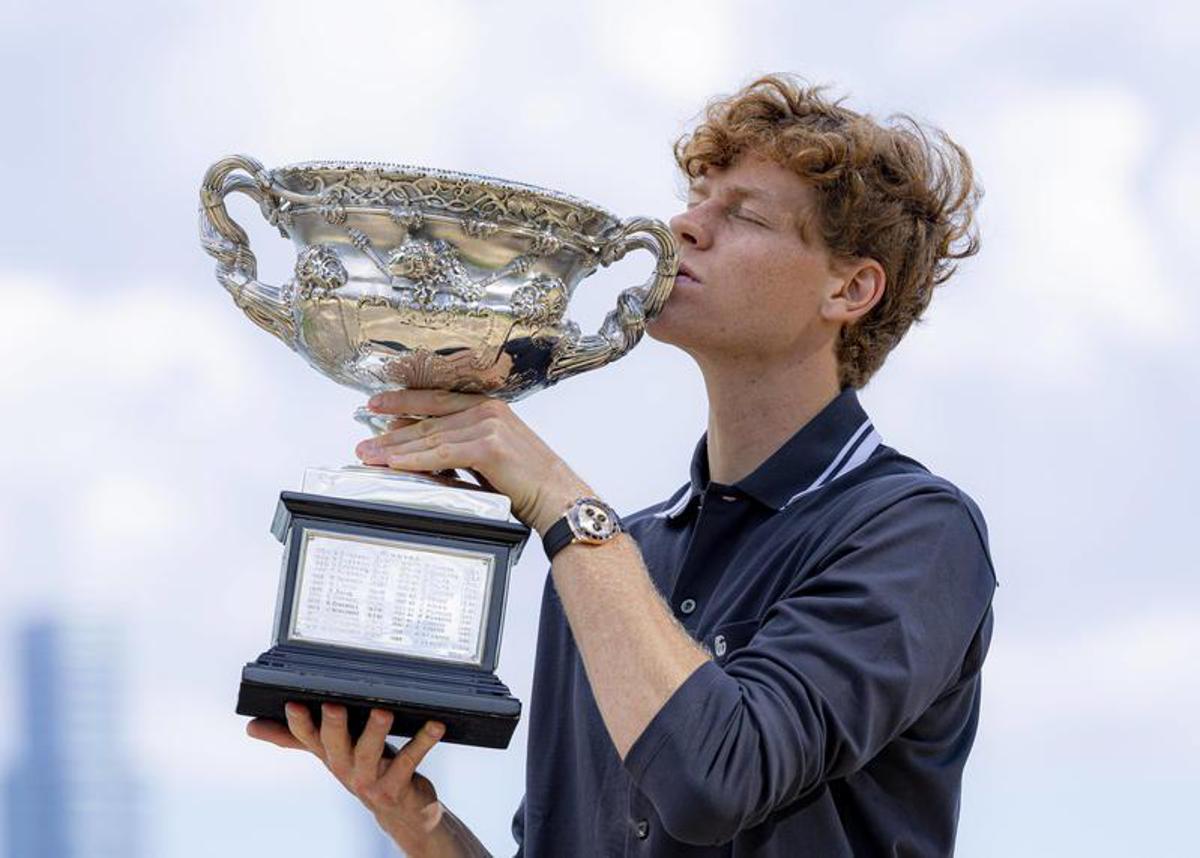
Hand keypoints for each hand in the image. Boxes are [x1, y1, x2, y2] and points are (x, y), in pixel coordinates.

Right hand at [247, 704, 449, 855]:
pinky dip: (423, 741)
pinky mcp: (398, 786)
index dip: (298, 724)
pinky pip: (410, 760)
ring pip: (370, 754)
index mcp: (329, 755)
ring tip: (383, 712)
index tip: (293, 704)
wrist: (402, 812)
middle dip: (333, 726)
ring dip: (376, 732)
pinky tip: (435, 725)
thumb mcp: (332, 752)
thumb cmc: (367, 769)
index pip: (307, 738)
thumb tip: (253, 727)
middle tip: (334, 705)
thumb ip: (296, 737)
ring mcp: (371, 780)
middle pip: (334, 745)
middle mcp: (345, 768)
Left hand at [355, 390, 592, 534]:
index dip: (403, 401)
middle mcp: (488, 410)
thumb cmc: (530, 482)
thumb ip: (462, 444)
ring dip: (396, 448)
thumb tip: (425, 445)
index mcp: (490, 406)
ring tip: (371, 456)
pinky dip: (415, 459)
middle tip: (364, 441)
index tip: (376, 406)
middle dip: (391, 430)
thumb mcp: (492, 455)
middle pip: (428, 418)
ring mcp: (488, 426)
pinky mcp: (488, 447)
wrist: (559, 497)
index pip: (437, 399)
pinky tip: (396, 463)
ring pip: (430, 437)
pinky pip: (441, 454)